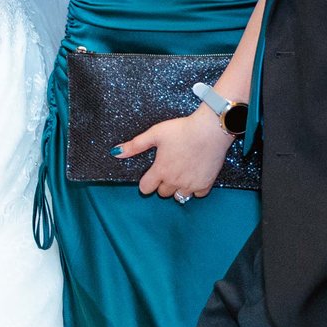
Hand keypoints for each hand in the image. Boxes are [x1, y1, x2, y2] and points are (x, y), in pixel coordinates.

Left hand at [115, 107, 232, 200]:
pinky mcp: (205, 184)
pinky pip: (197, 195)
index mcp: (160, 170)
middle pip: (162, 193)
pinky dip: (194, 189)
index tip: (150, 175)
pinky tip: (194, 176)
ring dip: (177, 188)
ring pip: (179, 196)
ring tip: (179, 174)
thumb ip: (135, 145)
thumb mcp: (155, 134)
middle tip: (167, 170)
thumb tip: (116, 152)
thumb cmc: (182, 130)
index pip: (146, 189)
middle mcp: (174, 181)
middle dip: (162, 184)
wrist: (210, 130)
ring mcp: (191, 184)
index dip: (146, 182)